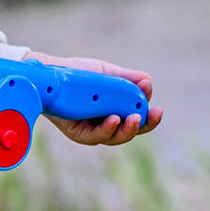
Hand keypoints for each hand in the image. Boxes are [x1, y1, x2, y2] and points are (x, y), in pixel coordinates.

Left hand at [26, 51, 163, 145]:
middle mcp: (108, 122)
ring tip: (133, 119)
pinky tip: (113, 120)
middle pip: (130, 131)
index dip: (150, 117)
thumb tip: (147, 82)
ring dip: (127, 129)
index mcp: (119, 108)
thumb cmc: (80, 74)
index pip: (139, 118)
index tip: (158, 109)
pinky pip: (94, 136)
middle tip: (150, 115)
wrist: (51, 74)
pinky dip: (106, 130)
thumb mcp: (107, 73)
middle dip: (143, 125)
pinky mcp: (78, 133)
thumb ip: (126, 79)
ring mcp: (93, 129)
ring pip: (114, 137)